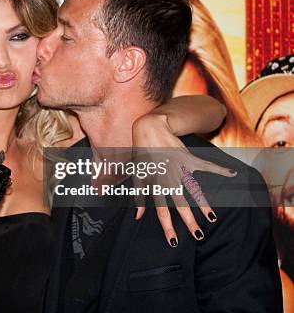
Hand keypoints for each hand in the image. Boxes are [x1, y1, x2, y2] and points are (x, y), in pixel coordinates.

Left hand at [132, 113, 236, 246]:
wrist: (150, 129)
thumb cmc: (143, 154)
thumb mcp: (137, 175)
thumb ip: (139, 197)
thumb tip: (137, 217)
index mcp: (156, 184)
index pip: (161, 210)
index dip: (167, 226)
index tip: (173, 241)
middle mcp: (169, 178)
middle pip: (179, 204)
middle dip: (189, 221)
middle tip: (198, 236)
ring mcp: (180, 168)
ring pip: (194, 190)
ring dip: (203, 205)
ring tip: (211, 219)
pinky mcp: (189, 158)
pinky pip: (207, 165)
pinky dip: (220, 169)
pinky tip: (233, 173)